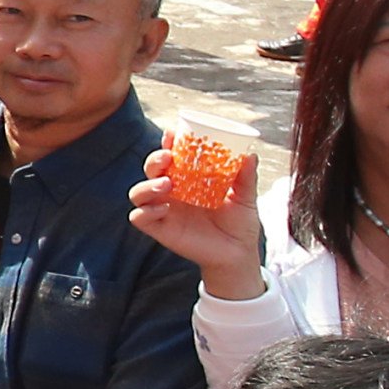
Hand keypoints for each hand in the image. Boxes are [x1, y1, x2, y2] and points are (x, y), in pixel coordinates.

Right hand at [123, 148, 266, 295]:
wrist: (238, 253)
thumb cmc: (239, 223)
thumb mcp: (246, 197)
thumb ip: (246, 177)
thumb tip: (250, 154)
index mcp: (188, 179)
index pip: (172, 156)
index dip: (168, 143)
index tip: (172, 134)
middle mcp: (172, 191)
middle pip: (151, 169)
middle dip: (154, 160)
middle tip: (169, 158)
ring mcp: (164, 210)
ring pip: (138, 192)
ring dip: (146, 185)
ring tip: (166, 185)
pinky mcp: (160, 229)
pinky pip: (139, 217)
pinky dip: (145, 211)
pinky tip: (163, 209)